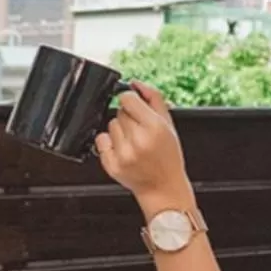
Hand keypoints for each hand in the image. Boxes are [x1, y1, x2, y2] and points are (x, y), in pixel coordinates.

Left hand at [96, 81, 193, 215]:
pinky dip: (109, 143)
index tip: (136, 109)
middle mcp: (138, 140)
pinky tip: (123, 150)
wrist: (163, 187)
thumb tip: (135, 83)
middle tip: (140, 132)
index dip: (132, 101)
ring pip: (110, 125)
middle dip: (129, 118)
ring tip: (133, 143)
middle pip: (119, 111)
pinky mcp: (112, 165)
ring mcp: (123, 154)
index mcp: (154, 128)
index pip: (127, 98)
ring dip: (119, 131)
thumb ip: (154, 99)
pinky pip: (101, 140)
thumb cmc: (168, 157)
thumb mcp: (169, 125)